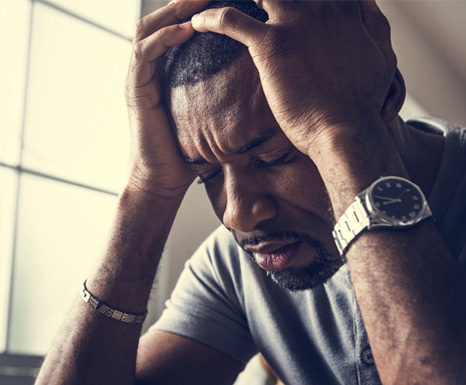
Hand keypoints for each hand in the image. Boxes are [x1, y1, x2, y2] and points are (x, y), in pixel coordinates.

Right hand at [125, 0, 208, 196]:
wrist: (165, 179)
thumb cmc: (189, 151)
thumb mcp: (209, 117)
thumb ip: (222, 98)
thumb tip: (257, 89)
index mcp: (164, 73)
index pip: (175, 29)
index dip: (194, 12)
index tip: (221, 2)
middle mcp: (149, 70)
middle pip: (161, 21)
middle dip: (185, 3)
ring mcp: (139, 78)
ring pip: (148, 30)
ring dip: (174, 12)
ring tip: (200, 2)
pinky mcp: (135, 90)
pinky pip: (145, 54)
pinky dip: (164, 38)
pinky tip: (186, 30)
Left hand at [190, 0, 396, 156]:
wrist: (346, 129)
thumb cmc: (364, 100)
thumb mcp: (383, 54)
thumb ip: (373, 24)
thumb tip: (366, 6)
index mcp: (343, 6)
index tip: (276, 6)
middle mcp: (319, 5)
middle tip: (251, 5)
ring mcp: (294, 21)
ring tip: (208, 5)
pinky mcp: (272, 44)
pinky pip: (230, 20)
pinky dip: (211, 19)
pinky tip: (198, 24)